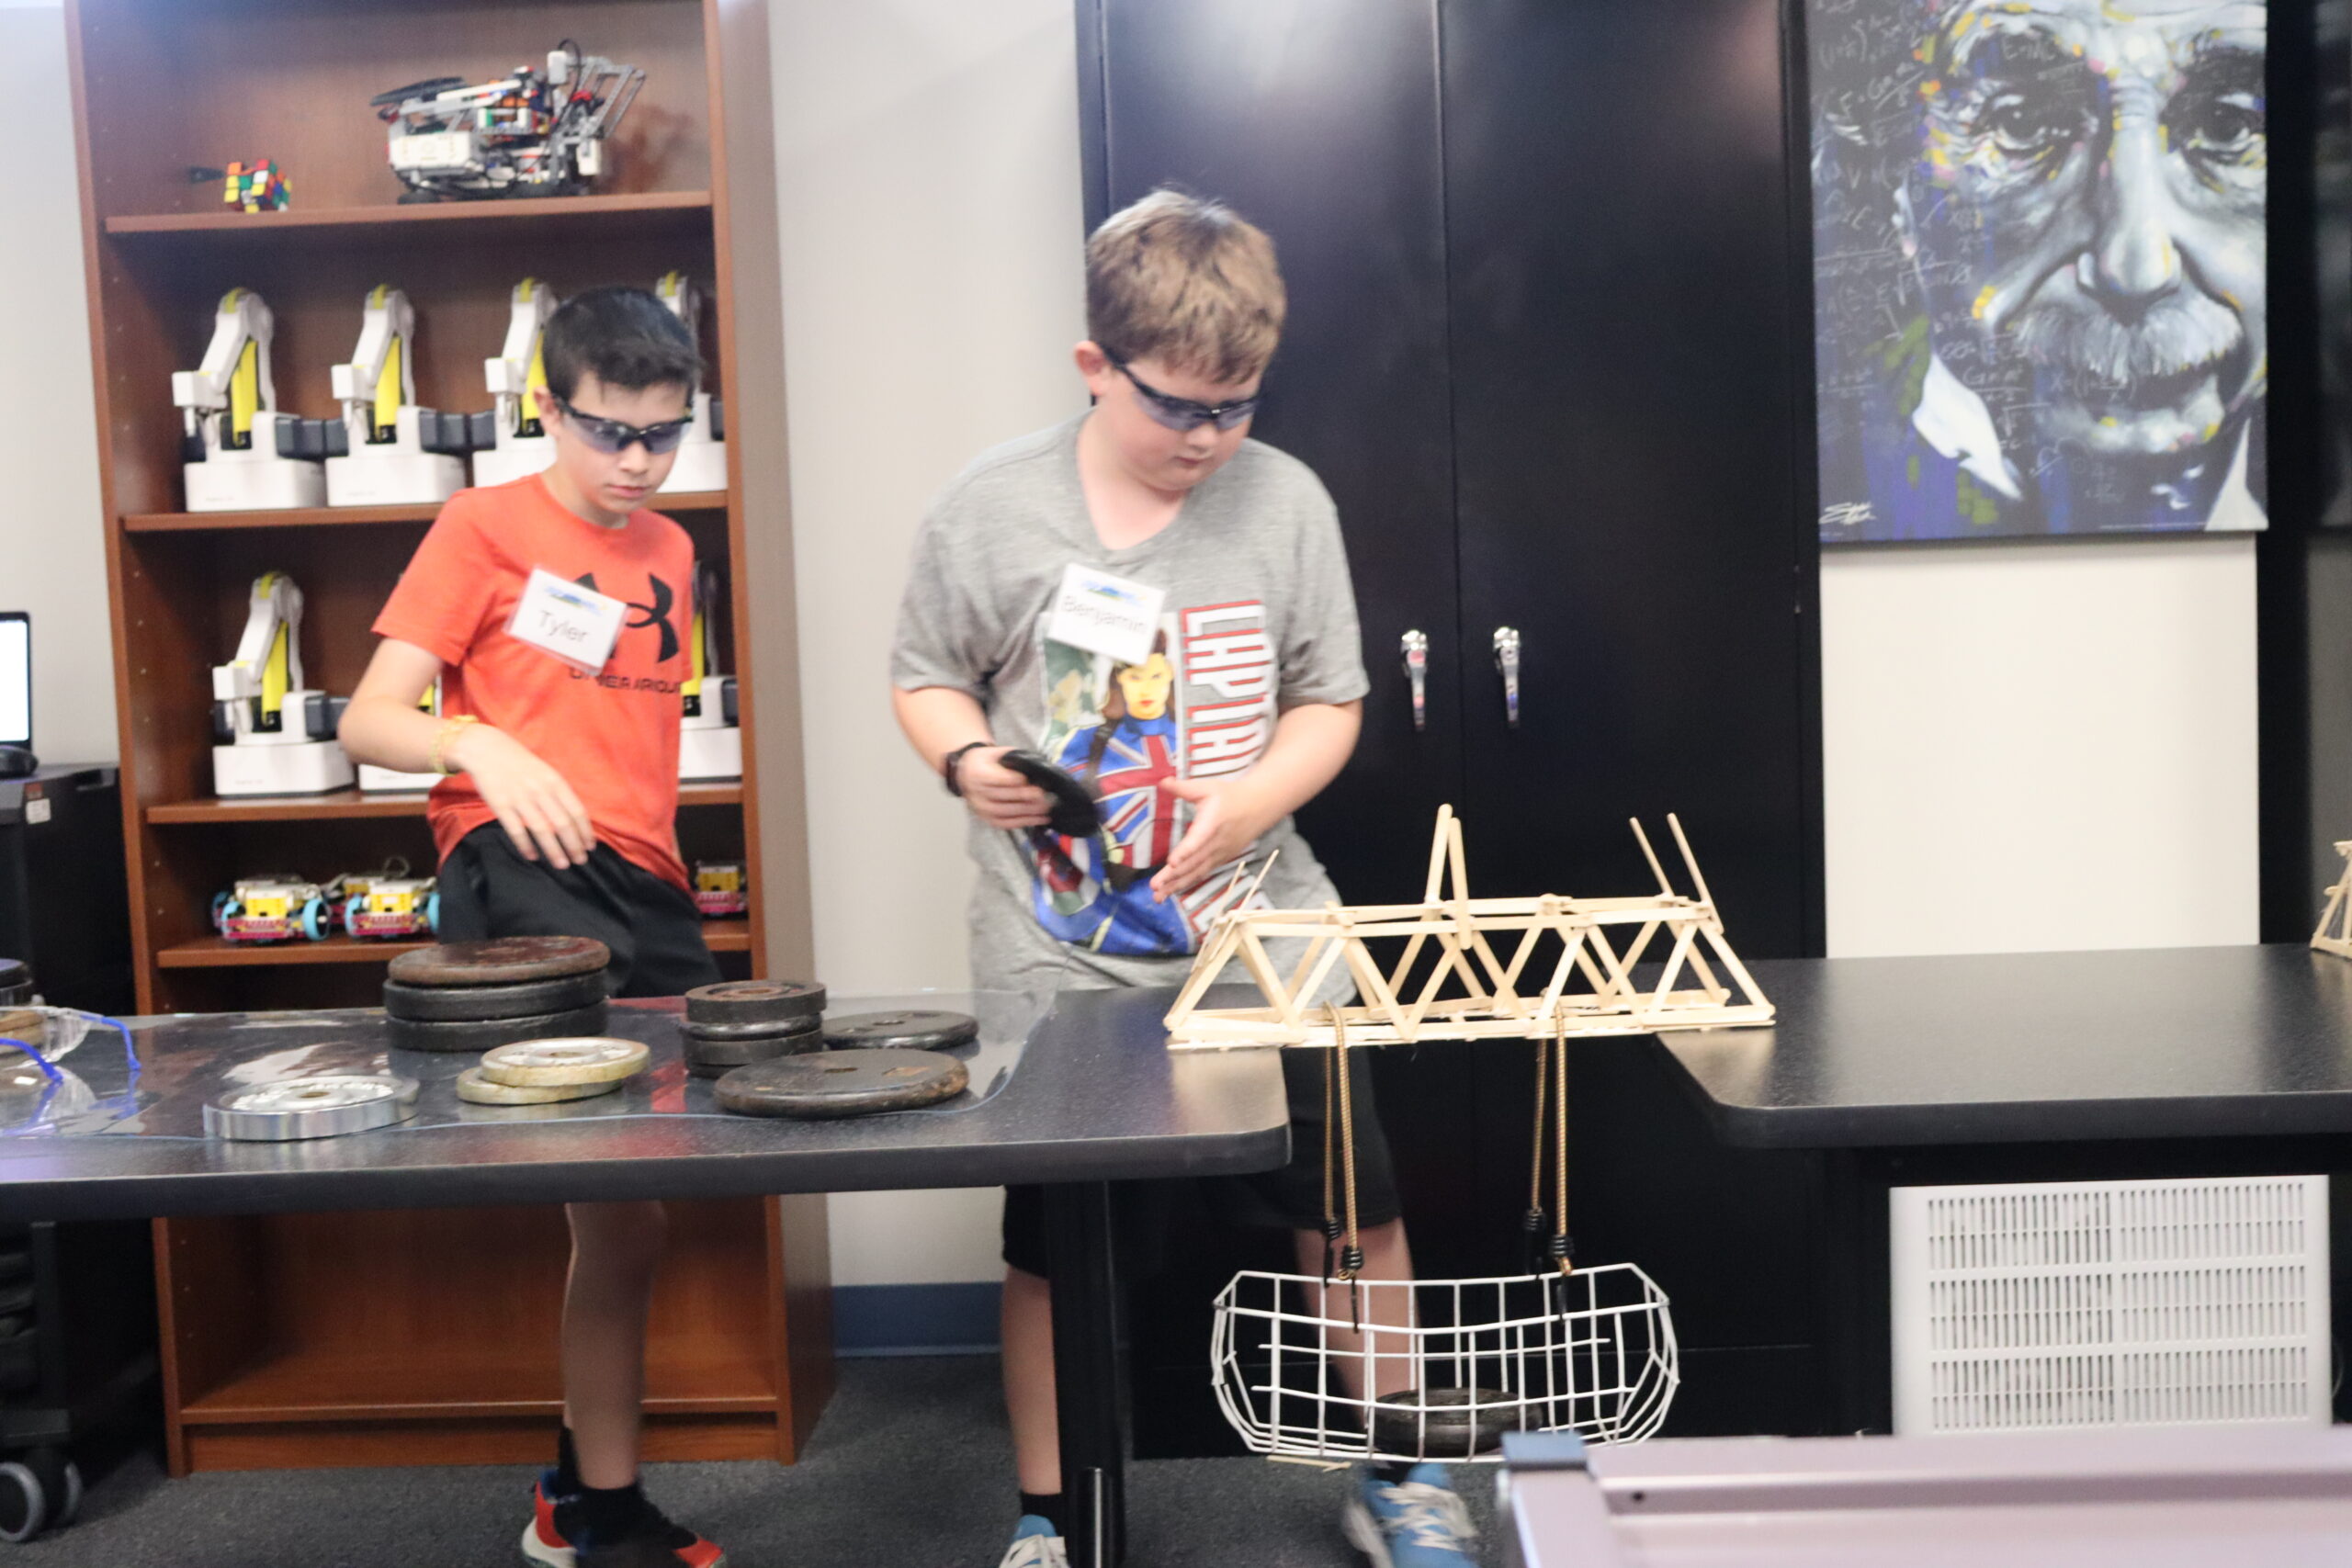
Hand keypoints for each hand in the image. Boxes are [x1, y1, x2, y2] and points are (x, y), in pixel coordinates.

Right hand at [447, 725, 596, 869]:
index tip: (590, 847)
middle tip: (580, 861)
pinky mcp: (500, 805)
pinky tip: (533, 857)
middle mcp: (540, 790)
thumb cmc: (521, 765)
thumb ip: (559, 794)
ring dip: (554, 850)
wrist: (487, 750)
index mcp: (554, 782)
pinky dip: (526, 845)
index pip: (576, 811)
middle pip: (562, 823)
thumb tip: (575, 820)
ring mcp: (519, 798)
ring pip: (542, 830)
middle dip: (574, 845)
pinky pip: (516, 830)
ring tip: (562, 864)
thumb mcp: (546, 773)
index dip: (585, 832)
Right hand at [958, 747, 1052, 830]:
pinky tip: (1041, 819)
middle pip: (1005, 796)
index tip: (1028, 779)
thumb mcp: (996, 753)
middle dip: (1026, 796)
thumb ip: (1013, 758)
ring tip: (1047, 807)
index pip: (997, 779)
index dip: (1014, 780)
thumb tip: (1035, 766)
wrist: (967, 774)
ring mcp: (982, 809)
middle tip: (1044, 795)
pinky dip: (1026, 822)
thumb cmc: (986, 762)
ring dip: (1029, 811)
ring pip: (1008, 812)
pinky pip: (1008, 823)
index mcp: (978, 774)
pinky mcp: (988, 819)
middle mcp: (977, 794)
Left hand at [1152, 775, 1279, 900]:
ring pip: (1196, 872)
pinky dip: (1187, 883)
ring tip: (1159, 896)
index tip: (1172, 863)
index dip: (1185, 852)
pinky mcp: (1220, 859)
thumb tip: (1161, 781)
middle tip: (1155, 887)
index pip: (1197, 840)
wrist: (1258, 807)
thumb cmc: (1230, 796)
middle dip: (1173, 877)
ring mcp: (1219, 854)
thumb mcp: (1207, 787)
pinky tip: (1173, 891)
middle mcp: (1216, 843)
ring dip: (1177, 885)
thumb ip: (1183, 787)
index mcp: (1212, 823)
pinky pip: (1202, 873)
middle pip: (1193, 862)